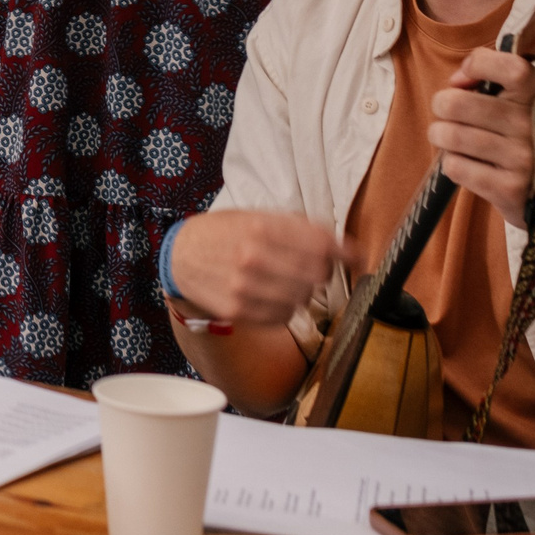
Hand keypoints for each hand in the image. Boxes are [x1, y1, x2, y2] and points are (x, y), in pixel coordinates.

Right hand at [167, 210, 350, 325]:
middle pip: (317, 275)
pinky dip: (286, 308)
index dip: (343, 252)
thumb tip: (347, 247)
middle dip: (322, 271)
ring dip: (303, 291)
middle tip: (314, 267)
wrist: (181, 255)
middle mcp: (253, 257)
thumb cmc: (225, 232)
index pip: (321, 245)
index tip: (354, 256)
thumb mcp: (258, 216)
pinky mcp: (238, 311)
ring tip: (287, 280)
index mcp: (261, 227)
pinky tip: (273, 294)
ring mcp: (244, 287)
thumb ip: (301, 228)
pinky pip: (283, 317)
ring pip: (303, 299)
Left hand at [431, 47, 534, 229]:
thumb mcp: (525, 100)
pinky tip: (470, 164)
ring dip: (441, 136)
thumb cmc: (527, 135)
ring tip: (453, 139)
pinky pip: (454, 166)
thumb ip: (493, 78)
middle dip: (441, 106)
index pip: (511, 68)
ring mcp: (523, 159)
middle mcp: (534, 125)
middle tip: (450, 114)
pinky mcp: (509, 190)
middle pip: (455, 103)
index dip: (477, 65)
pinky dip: (452, 164)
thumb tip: (457, 81)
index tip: (464, 80)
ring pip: (449, 136)